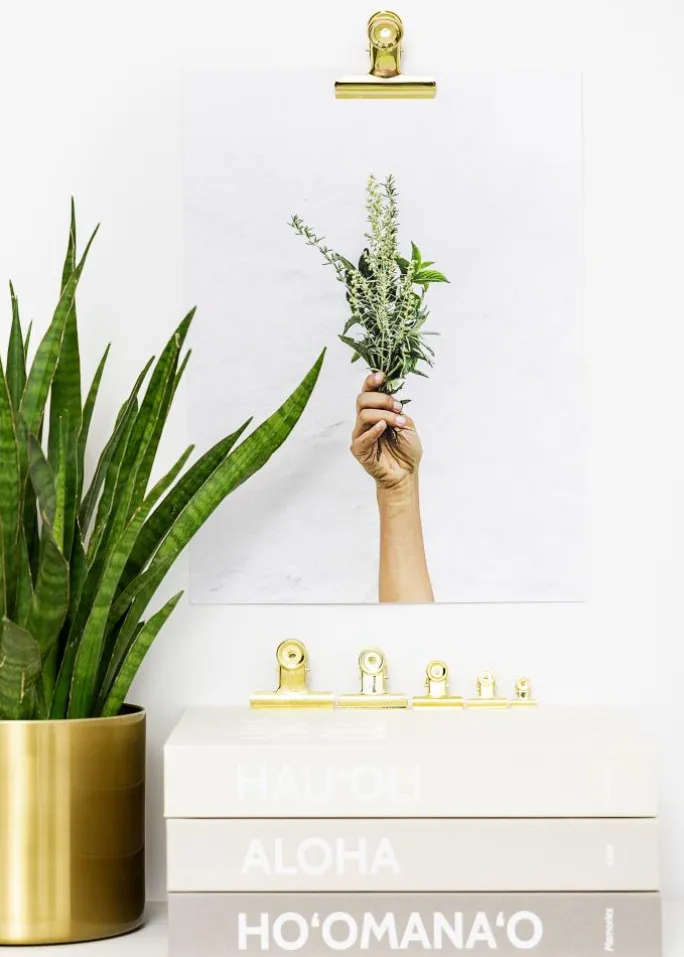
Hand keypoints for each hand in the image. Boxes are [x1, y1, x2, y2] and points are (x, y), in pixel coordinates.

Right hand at [350, 372, 422, 490]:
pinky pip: (362, 436)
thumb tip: (391, 400)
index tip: (382, 376)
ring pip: (364, 414)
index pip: (367, 392)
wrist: (406, 473)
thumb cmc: (406, 450)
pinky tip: (384, 428)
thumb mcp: (407, 425)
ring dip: (385, 415)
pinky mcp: (359, 449)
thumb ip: (397, 411)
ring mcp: (360, 435)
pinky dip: (374, 430)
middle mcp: (365, 421)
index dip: (371, 381)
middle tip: (398, 407)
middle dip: (382, 399)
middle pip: (362, 399)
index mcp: (375, 412)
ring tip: (399, 423)